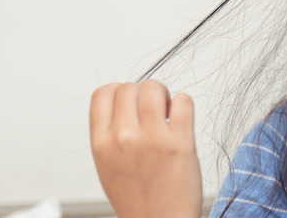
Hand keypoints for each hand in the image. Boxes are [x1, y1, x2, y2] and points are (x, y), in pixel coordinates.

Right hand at [90, 80, 202, 217]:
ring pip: (154, 88)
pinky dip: (184, 104)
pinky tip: (181, 120)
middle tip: (154, 110)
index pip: (103, 93)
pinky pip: (183, 101)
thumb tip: (122, 105)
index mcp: (101, 144)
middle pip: (130, 86)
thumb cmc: (138, 200)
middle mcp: (123, 138)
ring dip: (164, 95)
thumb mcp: (108, 167)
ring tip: (167, 113)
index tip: (130, 100)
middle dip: (144, 93)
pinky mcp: (179, 142)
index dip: (119, 91)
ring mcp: (151, 139)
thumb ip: (110, 135)